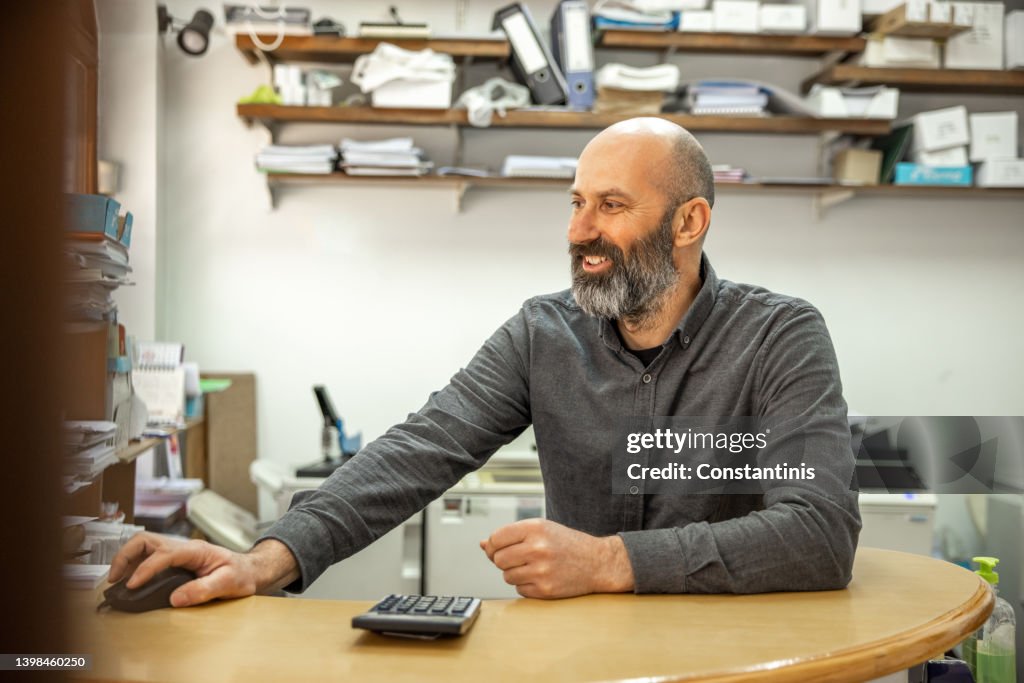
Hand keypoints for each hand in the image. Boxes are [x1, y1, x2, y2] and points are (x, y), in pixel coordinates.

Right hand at [108, 532, 296, 607]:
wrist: (250, 570)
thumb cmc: (241, 574)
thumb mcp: (228, 583)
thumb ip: (204, 589)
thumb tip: (176, 598)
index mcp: (195, 550)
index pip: (163, 554)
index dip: (146, 569)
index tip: (133, 585)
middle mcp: (183, 547)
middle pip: (145, 540)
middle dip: (125, 556)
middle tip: (113, 578)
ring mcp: (177, 551)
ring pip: (143, 545)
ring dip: (126, 559)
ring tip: (115, 580)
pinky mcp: (174, 560)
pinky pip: (148, 556)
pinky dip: (133, 565)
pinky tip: (128, 580)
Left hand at [479, 519, 634, 598]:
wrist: (597, 562)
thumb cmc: (566, 543)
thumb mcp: (542, 529)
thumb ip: (511, 535)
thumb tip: (482, 545)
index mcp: (535, 528)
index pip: (496, 538)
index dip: (493, 545)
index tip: (498, 548)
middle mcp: (537, 548)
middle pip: (499, 559)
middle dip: (504, 560)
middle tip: (518, 558)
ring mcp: (541, 570)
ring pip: (507, 576)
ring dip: (515, 573)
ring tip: (533, 566)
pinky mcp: (545, 590)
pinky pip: (519, 589)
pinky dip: (526, 585)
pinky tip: (541, 577)